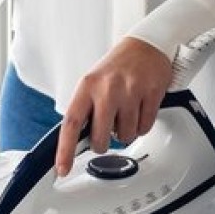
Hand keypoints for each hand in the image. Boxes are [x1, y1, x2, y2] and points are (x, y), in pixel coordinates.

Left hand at [55, 37, 172, 176]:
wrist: (145, 45)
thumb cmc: (116, 68)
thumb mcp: (93, 83)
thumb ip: (86, 110)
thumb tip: (78, 142)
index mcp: (87, 86)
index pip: (71, 124)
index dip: (65, 150)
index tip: (62, 169)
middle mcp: (107, 89)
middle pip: (101, 138)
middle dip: (103, 143)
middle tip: (107, 132)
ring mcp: (130, 91)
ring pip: (125, 136)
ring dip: (125, 132)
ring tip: (126, 112)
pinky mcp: (151, 93)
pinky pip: (144, 128)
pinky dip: (142, 125)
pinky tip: (139, 109)